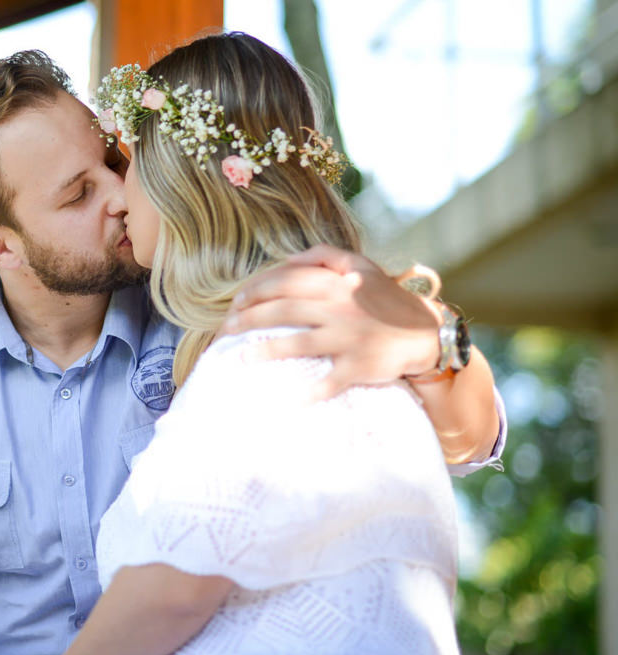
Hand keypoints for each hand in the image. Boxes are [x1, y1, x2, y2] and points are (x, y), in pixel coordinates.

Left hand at [221, 245, 440, 399]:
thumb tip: (287, 260)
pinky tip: (289, 400)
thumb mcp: (360, 264)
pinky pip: (331, 380)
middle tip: (228, 328)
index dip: (257, 290)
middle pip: (284, 310)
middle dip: (250, 318)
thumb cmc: (385, 299)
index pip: (286, 282)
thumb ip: (324, 255)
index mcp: (336, 283)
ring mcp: (349, 338)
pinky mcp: (359, 365)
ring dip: (267, 351)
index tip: (237, 301)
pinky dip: (311, 392)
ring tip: (242, 357)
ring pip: (299, 343)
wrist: (425, 333)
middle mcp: (339, 308)